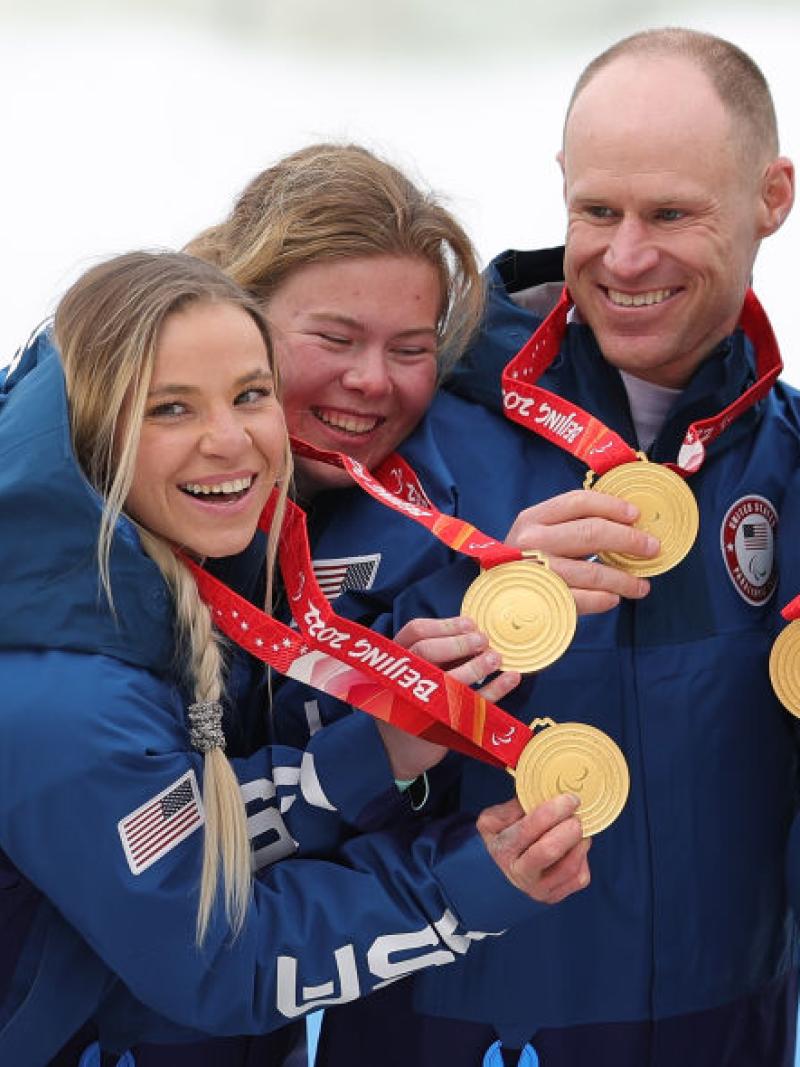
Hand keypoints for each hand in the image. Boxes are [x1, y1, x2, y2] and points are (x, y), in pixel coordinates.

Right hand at [376, 616, 521, 779]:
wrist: (399, 751)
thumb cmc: (410, 703)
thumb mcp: (411, 673)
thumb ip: (435, 655)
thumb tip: (473, 632)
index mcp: (395, 660)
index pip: (415, 631)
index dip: (445, 624)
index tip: (470, 623)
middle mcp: (400, 679)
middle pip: (426, 651)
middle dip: (459, 643)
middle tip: (483, 640)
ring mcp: (417, 705)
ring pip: (447, 681)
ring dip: (477, 666)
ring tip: (496, 658)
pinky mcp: (439, 727)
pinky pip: (469, 706)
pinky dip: (495, 691)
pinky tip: (511, 679)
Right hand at [478, 794, 590, 903]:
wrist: (505, 866)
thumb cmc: (504, 836)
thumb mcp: (496, 818)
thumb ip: (515, 806)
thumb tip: (544, 793)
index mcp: (502, 848)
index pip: (528, 829)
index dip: (551, 812)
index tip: (568, 799)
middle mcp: (519, 874)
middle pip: (548, 851)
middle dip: (568, 830)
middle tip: (577, 816)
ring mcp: (538, 889)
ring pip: (569, 868)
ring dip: (580, 843)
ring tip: (580, 828)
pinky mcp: (556, 895)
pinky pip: (579, 878)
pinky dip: (583, 858)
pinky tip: (576, 845)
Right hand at [505, 489, 657, 613]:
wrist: (492, 595)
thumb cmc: (526, 561)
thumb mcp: (540, 534)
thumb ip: (572, 524)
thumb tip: (627, 522)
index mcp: (533, 518)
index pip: (578, 502)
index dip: (612, 506)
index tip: (636, 515)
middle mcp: (531, 542)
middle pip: (590, 533)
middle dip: (628, 540)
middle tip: (652, 548)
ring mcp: (535, 572)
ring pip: (591, 571)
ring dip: (623, 578)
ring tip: (641, 585)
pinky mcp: (541, 599)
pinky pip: (582, 599)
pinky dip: (604, 599)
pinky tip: (614, 598)